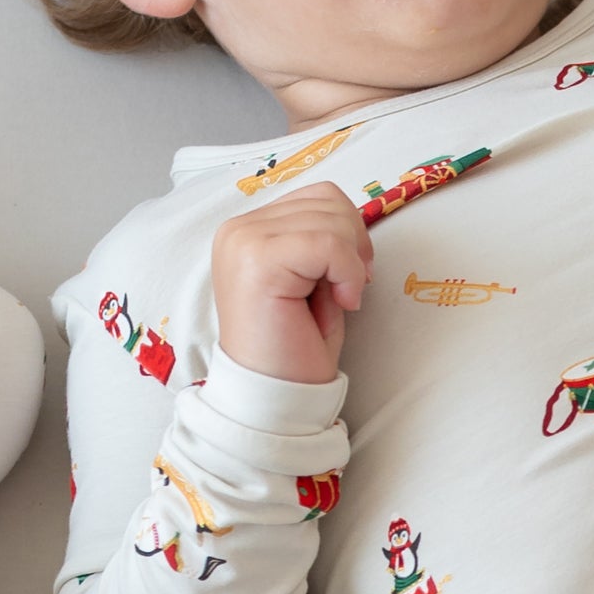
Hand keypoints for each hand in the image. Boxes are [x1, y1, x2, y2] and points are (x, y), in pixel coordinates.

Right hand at [211, 181, 370, 384]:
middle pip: (328, 200)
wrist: (275, 397)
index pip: (319, 196)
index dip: (350, 232)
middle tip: (348, 291)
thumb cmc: (296, 348)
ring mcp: (243, 241)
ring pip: (330, 218)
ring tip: (337, 300)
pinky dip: (347, 272)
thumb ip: (322, 240)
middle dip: (354, 245)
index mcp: (249, 230)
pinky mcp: (257, 260)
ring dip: (350, 262)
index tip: (351, 278)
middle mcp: (238, 229)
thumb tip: (351, 215)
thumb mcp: (314, 279)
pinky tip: (340, 304)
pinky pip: (327, 242)